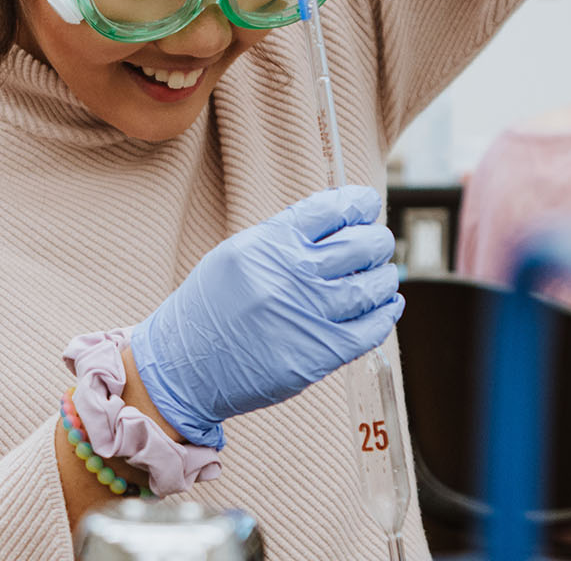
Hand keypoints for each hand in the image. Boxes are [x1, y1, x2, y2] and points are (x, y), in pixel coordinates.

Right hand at [129, 186, 403, 447]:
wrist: (184, 366)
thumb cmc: (211, 307)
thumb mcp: (237, 254)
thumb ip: (285, 237)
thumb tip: (340, 220)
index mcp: (269, 244)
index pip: (332, 209)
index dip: (359, 203)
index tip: (367, 206)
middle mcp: (290, 276)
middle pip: (362, 245)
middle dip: (378, 241)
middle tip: (377, 244)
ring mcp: (306, 316)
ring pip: (372, 288)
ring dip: (384, 278)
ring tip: (381, 277)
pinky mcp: (316, 355)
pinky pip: (369, 331)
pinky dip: (386, 315)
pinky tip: (386, 307)